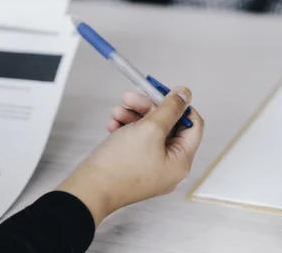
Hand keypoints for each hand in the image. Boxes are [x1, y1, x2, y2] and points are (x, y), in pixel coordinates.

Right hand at [57, 88, 203, 225]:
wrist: (89, 188)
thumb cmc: (120, 166)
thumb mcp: (150, 129)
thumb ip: (170, 109)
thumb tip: (185, 94)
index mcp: (180, 161)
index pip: (192, 126)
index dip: (180, 106)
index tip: (163, 93)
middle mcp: (169, 166)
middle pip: (168, 126)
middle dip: (147, 108)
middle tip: (130, 97)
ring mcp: (150, 167)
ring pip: (149, 131)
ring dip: (133, 116)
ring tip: (116, 111)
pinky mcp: (133, 166)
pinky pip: (136, 141)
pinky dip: (125, 128)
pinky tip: (113, 125)